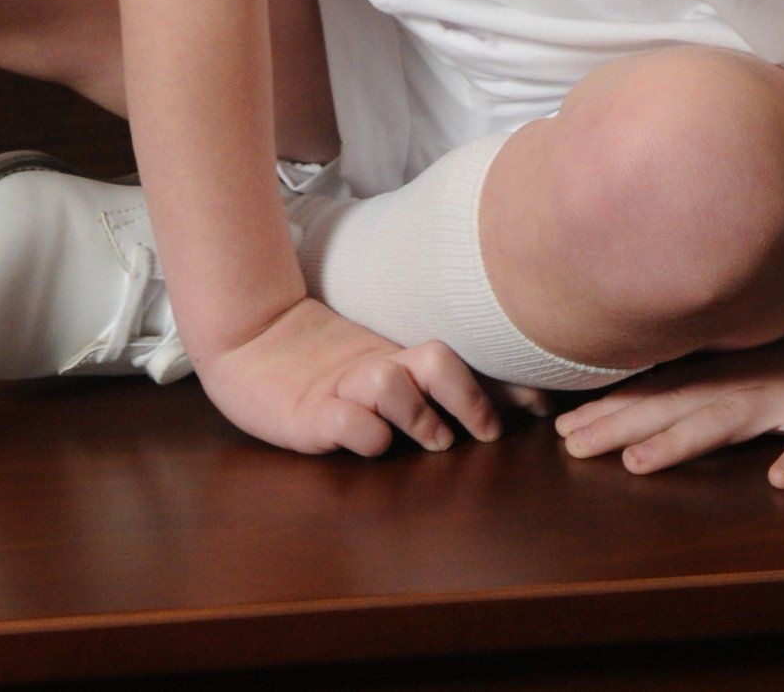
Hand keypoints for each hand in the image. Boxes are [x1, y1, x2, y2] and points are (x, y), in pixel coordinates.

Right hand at [196, 294, 511, 458]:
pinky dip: (367, 432)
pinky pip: (348, 421)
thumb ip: (417, 379)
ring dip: (420, 413)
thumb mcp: (371, 369)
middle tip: (484, 430)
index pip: (457, 360)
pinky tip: (371, 440)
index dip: (499, 384)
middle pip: (436, 360)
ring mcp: (342, 388)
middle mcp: (375, 368)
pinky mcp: (308, 413)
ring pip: (394, 383)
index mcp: (394, 359)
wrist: (244, 344)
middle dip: (470, 396)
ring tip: (431, 437)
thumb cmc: (314, 367)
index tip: (539, 404)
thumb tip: (501, 397)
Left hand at [552, 310, 783, 488]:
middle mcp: (747, 384)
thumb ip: (709, 375)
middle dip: (619, 427)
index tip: (557, 430)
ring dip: (684, 440)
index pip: (657, 394)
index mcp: (726, 376)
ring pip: (730, 419)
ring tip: (642, 463)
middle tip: (569, 447)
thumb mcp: (755, 362)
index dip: (608, 412)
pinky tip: (783, 480)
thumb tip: (650, 389)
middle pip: (674, 407)